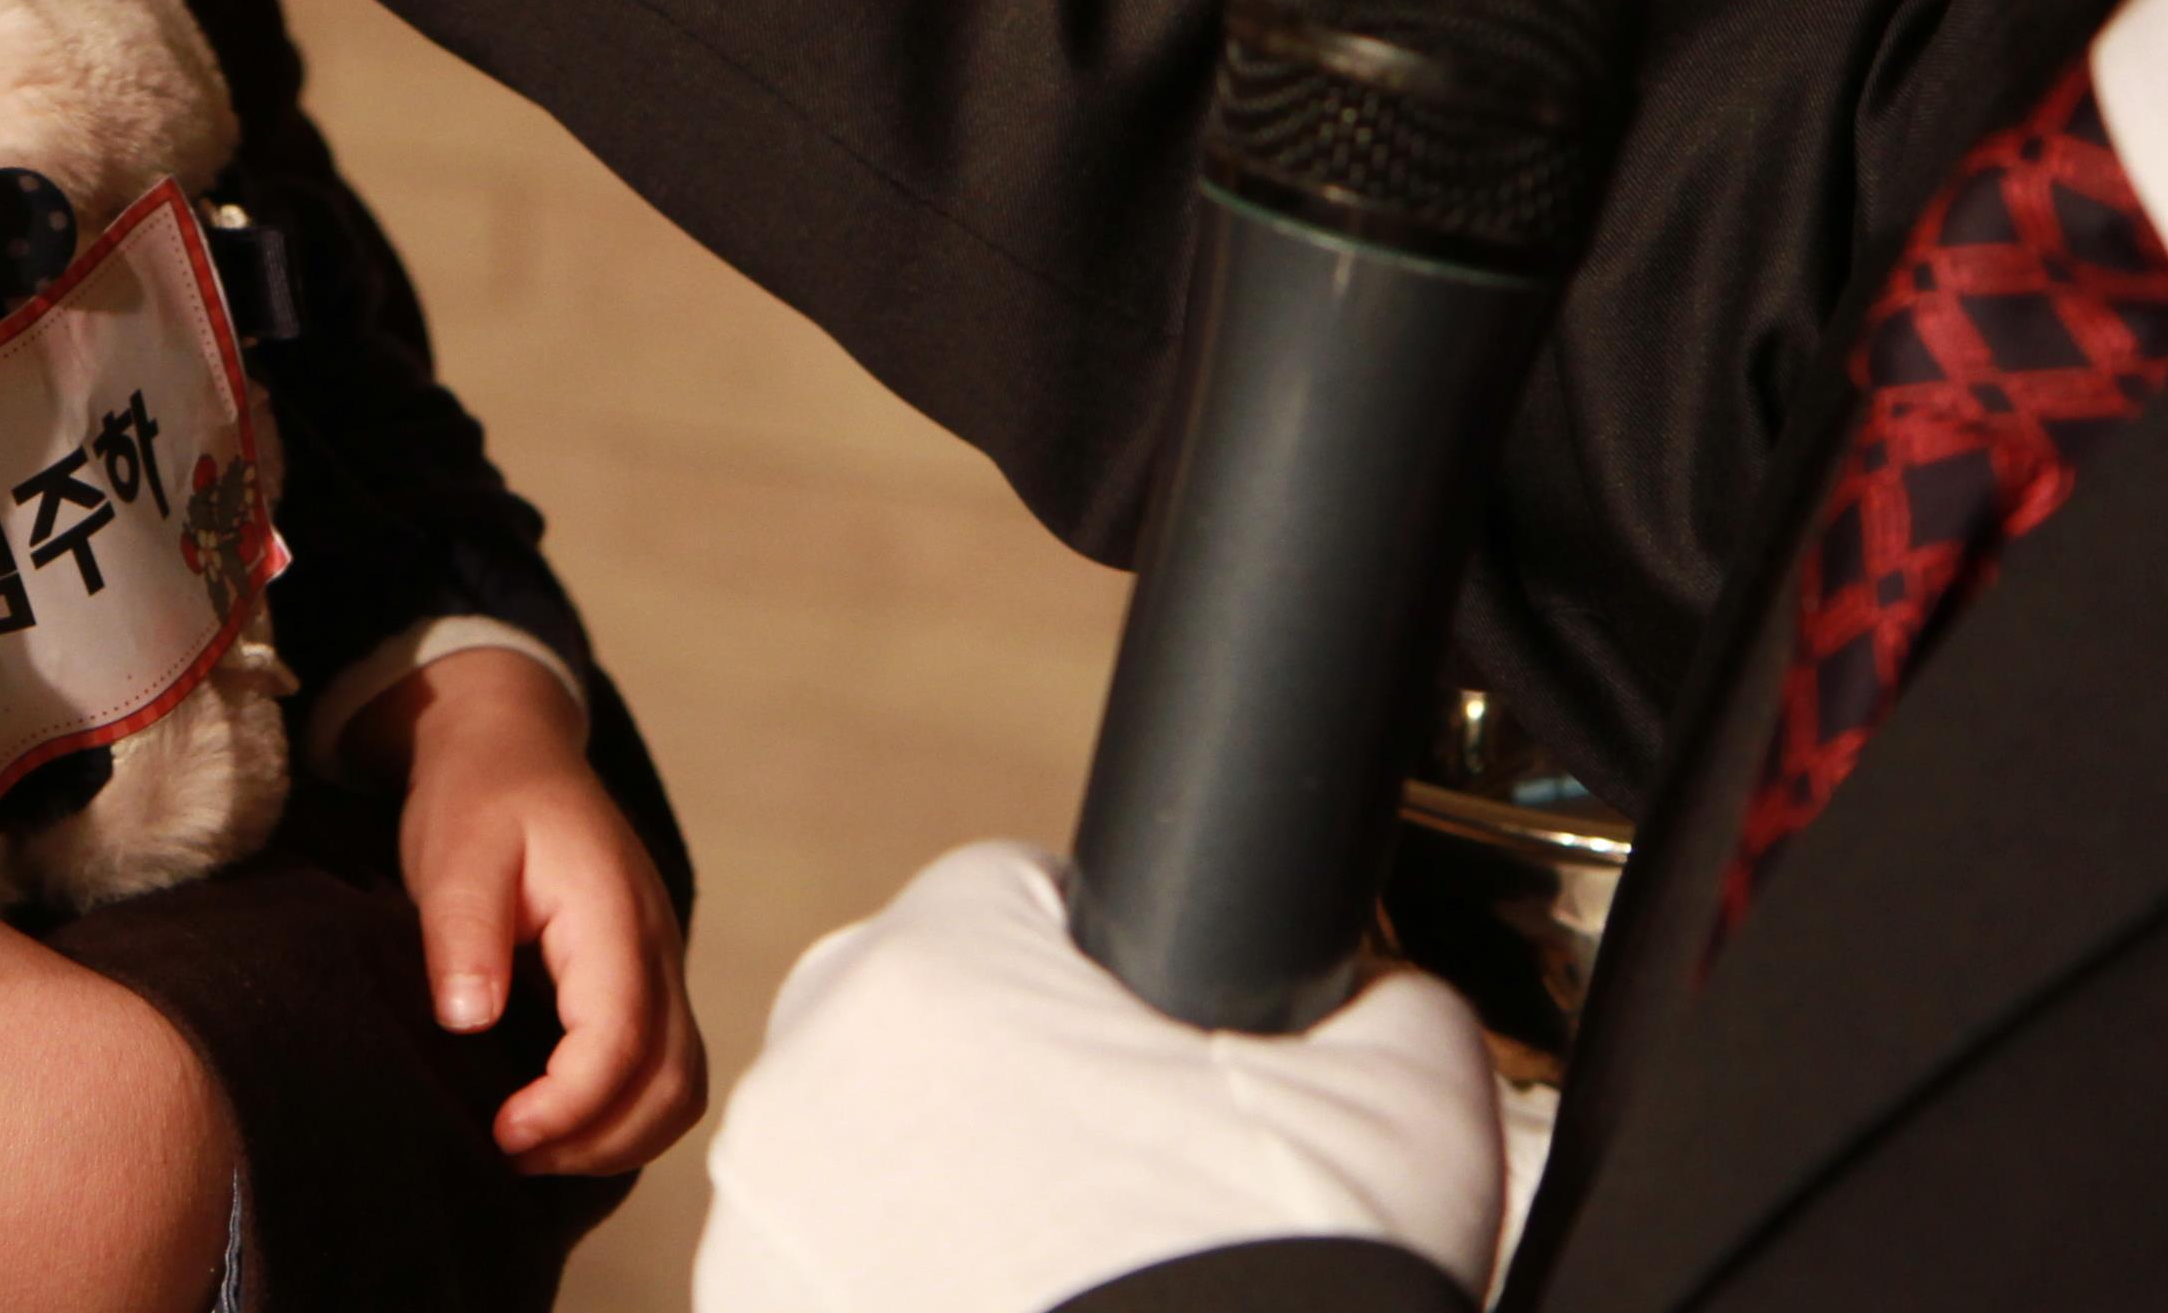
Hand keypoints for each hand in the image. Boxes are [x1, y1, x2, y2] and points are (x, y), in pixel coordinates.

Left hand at [354, 651, 704, 1173]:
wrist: (512, 747)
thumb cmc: (480, 796)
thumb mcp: (456, 848)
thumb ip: (463, 932)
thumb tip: (470, 1021)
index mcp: (613, 913)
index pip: (621, 1038)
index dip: (571, 1105)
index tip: (504, 1133)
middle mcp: (655, 947)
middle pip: (670, 1081)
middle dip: (598, 1140)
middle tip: (511, 1152)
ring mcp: (659, 965)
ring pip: (679, 1085)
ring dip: (617, 1137)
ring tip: (531, 1147)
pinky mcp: (645, 981)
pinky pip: (662, 1068)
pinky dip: (623, 1112)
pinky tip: (556, 1119)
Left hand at [695, 840, 1499, 1312]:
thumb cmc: (1292, 1289)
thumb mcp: (1407, 1101)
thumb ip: (1380, 994)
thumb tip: (1370, 985)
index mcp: (931, 965)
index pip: (1012, 896)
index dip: (1109, 979)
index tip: (1158, 1064)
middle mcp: (804, 1072)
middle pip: (924, 1023)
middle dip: (1014, 1082)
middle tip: (1126, 1188)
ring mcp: (760, 1214)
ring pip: (865, 1149)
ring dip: (944, 1194)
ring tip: (1066, 1276)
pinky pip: (828, 1268)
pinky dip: (897, 1289)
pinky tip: (1004, 1311)